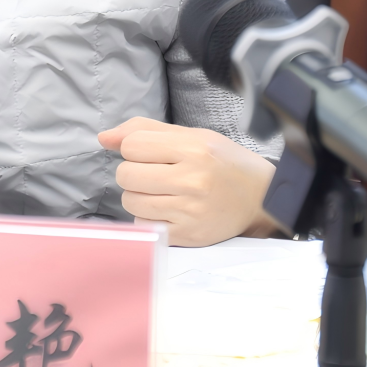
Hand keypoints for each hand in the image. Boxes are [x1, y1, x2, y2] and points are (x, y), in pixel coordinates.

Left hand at [97, 117, 276, 245]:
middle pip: (126, 175)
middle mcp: (192, 180)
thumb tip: (104, 138)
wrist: (261, 198)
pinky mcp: (188, 236)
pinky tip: (167, 210)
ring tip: (161, 192)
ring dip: (138, 195)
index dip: (135, 148)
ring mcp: (189, 211)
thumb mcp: (193, 135)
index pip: (132, 146)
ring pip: (131, 202)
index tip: (152, 154)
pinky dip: (148, 217)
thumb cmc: (224, 163)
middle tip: (155, 174)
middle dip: (133, 172)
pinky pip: (144, 226)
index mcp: (194, 148)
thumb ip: (145, 131)